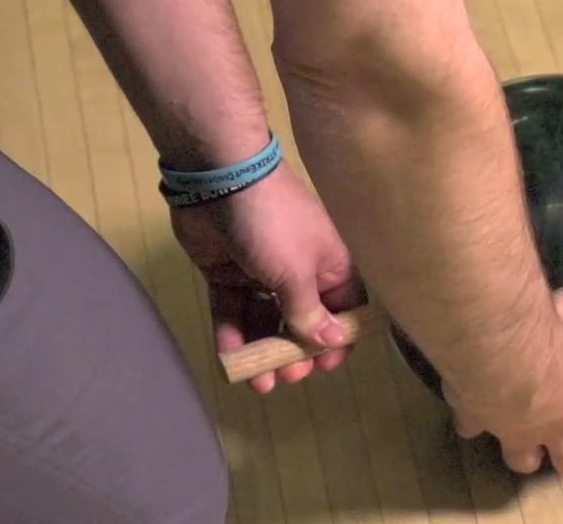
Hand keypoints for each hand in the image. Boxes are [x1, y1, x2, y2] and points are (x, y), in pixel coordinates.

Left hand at [171, 164, 363, 393]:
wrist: (219, 179)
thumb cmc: (273, 225)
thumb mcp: (297, 273)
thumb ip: (310, 313)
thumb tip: (333, 342)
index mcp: (330, 265)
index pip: (343, 310)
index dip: (337, 340)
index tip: (324, 366)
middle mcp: (300, 271)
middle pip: (303, 321)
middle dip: (297, 352)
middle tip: (288, 375)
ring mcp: (262, 273)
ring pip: (267, 321)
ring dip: (264, 352)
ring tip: (259, 382)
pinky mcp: (229, 274)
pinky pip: (234, 311)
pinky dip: (233, 336)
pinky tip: (230, 362)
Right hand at [445, 270, 562, 475]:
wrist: (497, 341)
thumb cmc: (557, 327)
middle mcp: (557, 426)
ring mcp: (514, 427)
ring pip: (521, 457)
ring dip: (524, 448)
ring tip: (521, 432)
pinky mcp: (476, 414)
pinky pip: (473, 423)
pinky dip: (474, 413)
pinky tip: (470, 397)